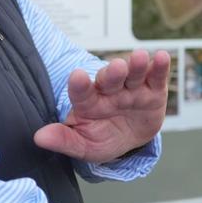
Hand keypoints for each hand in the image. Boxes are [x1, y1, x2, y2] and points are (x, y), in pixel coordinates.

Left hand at [33, 49, 170, 162]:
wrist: (129, 141)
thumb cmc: (101, 138)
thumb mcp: (83, 145)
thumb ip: (64, 140)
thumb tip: (39, 138)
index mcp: (89, 103)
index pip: (82, 92)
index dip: (80, 84)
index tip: (78, 76)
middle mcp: (110, 91)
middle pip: (110, 78)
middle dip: (113, 72)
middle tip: (116, 68)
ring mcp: (132, 89)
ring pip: (133, 74)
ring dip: (136, 65)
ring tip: (140, 58)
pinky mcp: (153, 91)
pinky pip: (156, 77)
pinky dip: (159, 67)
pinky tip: (162, 57)